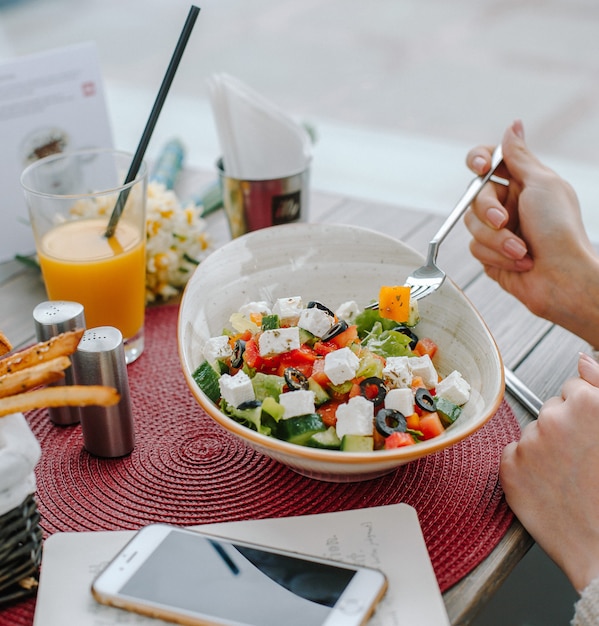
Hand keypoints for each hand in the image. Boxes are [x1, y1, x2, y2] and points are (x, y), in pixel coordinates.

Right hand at [464, 120, 598, 347]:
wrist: (561, 278)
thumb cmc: (558, 230)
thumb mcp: (541, 184)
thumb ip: (519, 157)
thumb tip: (513, 125)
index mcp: (523, 182)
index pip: (489, 161)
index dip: (479, 160)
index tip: (482, 169)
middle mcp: (508, 204)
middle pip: (475, 195)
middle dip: (489, 211)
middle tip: (506, 221)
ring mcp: (498, 230)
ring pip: (471, 224)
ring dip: (497, 240)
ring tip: (522, 251)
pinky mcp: (490, 255)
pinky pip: (475, 248)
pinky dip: (497, 256)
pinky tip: (519, 263)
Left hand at [500, 353, 598, 592]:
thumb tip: (582, 359)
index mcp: (588, 403)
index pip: (573, 388)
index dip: (585, 411)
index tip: (592, 434)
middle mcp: (554, 418)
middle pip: (551, 408)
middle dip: (564, 426)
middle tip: (584, 460)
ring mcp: (528, 443)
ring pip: (532, 432)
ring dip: (545, 448)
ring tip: (570, 478)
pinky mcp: (509, 468)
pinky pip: (513, 455)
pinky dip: (525, 467)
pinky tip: (550, 486)